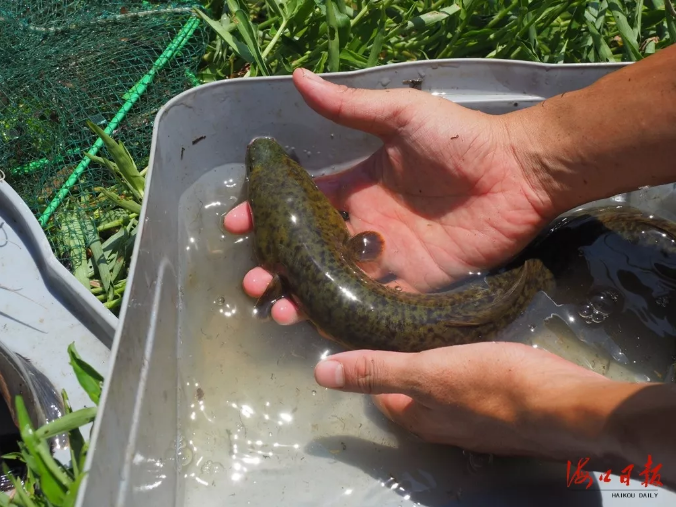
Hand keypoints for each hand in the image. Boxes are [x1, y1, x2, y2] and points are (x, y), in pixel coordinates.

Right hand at [224, 68, 555, 323]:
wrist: (519, 172)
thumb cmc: (460, 138)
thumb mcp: (400, 116)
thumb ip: (349, 107)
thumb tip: (298, 78)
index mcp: (358, 188)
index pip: (301, 206)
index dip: (267, 215)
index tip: (236, 223)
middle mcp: (366, 225)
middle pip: (311, 252)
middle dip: (278, 265)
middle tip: (253, 280)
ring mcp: (389, 257)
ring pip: (335, 283)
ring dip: (303, 296)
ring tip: (278, 308)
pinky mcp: (415, 283)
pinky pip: (375, 304)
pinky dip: (347, 316)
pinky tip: (321, 325)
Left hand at [311, 341, 616, 459]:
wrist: (568, 406)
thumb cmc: (494, 384)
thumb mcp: (428, 371)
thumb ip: (377, 371)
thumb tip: (322, 374)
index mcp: (420, 418)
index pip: (382, 397)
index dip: (373, 372)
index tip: (371, 339)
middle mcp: (446, 428)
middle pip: (413, 399)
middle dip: (405, 372)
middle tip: (406, 333)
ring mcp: (479, 426)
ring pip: (445, 397)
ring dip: (439, 374)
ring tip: (440, 339)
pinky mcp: (508, 415)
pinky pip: (476, 393)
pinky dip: (470, 375)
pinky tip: (481, 357)